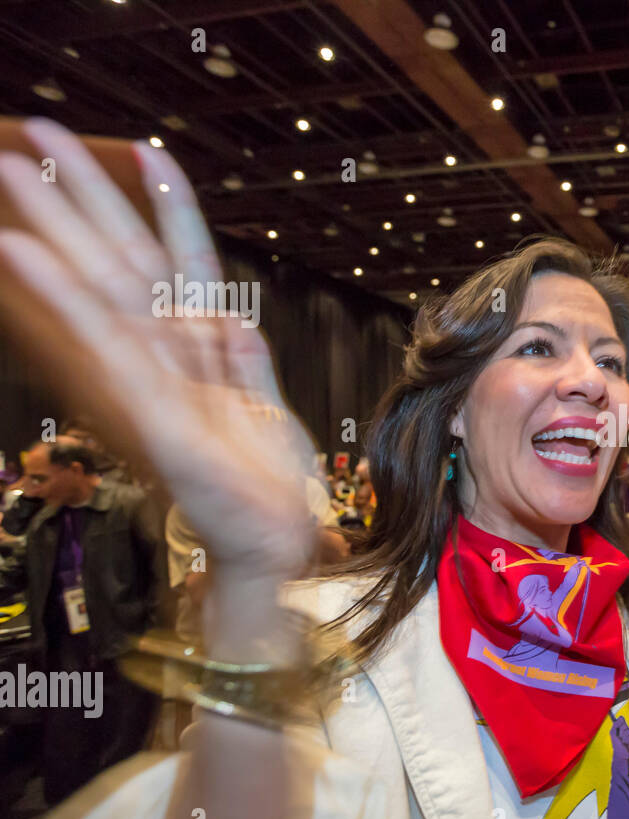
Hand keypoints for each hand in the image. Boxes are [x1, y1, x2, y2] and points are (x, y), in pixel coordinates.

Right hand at [0, 120, 316, 661]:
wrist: (270, 542)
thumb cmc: (266, 478)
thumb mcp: (265, 408)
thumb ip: (245, 361)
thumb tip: (236, 316)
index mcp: (208, 346)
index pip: (188, 257)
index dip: (171, 204)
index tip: (150, 148)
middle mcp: (174, 351)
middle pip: (128, 255)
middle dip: (85, 193)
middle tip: (34, 133)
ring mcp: (157, 376)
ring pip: (105, 283)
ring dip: (60, 224)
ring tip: (13, 166)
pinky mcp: (150, 411)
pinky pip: (106, 343)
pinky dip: (68, 297)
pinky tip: (28, 254)